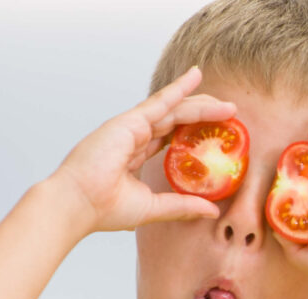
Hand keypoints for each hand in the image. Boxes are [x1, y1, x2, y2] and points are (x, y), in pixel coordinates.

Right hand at [46, 66, 234, 233]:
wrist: (77, 205)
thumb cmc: (103, 208)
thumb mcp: (153, 207)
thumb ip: (182, 206)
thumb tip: (212, 211)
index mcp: (135, 155)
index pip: (170, 137)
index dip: (194, 132)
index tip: (217, 133)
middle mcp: (134, 136)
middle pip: (176, 119)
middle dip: (204, 115)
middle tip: (230, 116)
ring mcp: (132, 127)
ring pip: (174, 109)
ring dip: (202, 104)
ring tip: (229, 106)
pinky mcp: (130, 122)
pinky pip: (161, 101)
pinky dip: (179, 88)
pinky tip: (196, 77)